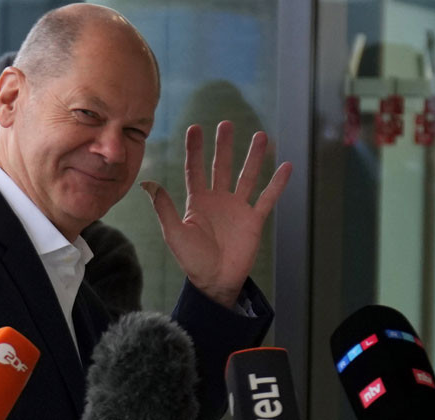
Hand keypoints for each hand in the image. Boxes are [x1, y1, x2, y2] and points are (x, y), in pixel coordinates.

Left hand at [141, 121, 291, 307]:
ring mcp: (237, 209)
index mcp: (197, 202)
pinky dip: (277, 183)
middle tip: (226, 123)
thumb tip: (148, 183)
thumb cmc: (192, 261)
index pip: (195, 169)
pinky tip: (285, 166)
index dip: (194, 150)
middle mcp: (218, 200)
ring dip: (253, 157)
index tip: (195, 128)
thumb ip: (164, 208)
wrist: (215, 282)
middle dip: (223, 146)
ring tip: (261, 135)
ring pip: (247, 176)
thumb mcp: (174, 233)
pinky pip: (267, 198)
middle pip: (221, 166)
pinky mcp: (254, 220)